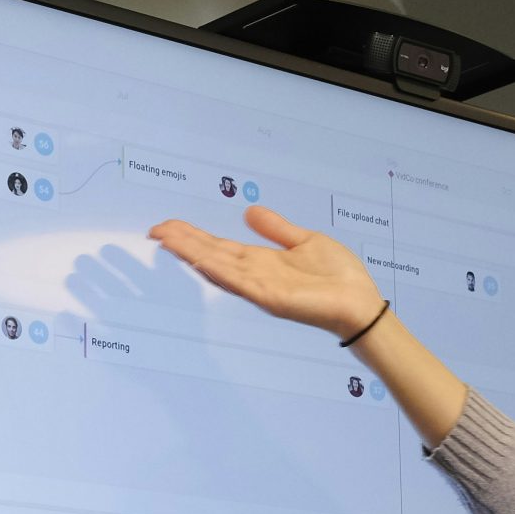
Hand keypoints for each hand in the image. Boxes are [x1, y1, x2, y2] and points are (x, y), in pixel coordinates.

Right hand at [148, 206, 385, 339]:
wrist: (359, 302)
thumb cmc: (337, 276)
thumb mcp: (305, 241)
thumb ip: (276, 229)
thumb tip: (250, 212)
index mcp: (260, 261)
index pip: (219, 246)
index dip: (193, 236)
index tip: (169, 225)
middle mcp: (254, 274)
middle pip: (211, 254)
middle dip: (183, 242)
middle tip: (155, 229)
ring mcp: (259, 286)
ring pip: (218, 265)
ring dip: (191, 252)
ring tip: (166, 238)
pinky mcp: (269, 296)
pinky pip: (238, 279)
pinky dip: (216, 269)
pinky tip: (197, 257)